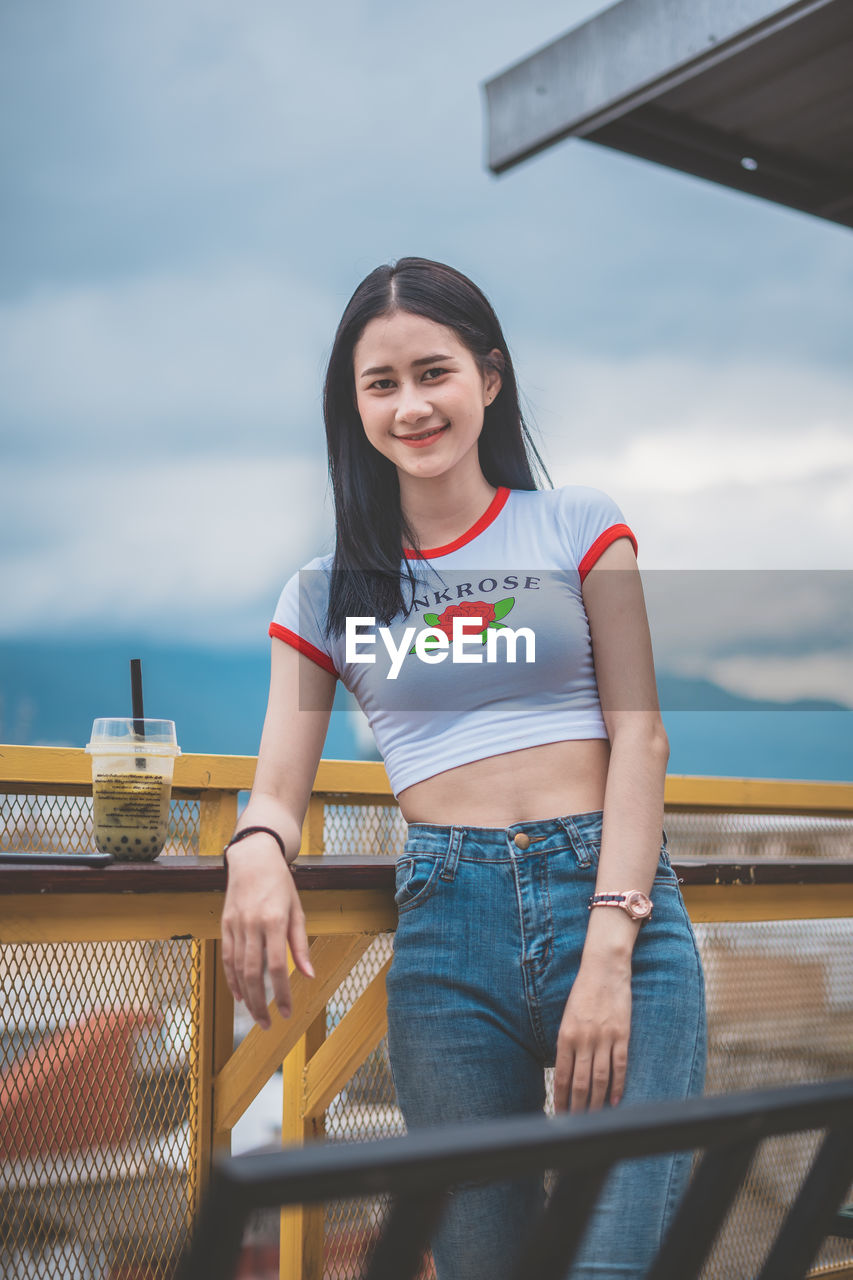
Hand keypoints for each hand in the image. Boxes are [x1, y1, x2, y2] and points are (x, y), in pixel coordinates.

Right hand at [221, 837, 314, 1028]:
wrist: (253, 858)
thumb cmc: (281, 884)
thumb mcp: (297, 910)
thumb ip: (300, 944)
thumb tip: (308, 975)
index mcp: (275, 921)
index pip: (277, 966)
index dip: (282, 993)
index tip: (288, 1012)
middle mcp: (252, 924)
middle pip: (253, 973)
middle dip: (261, 1003)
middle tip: (269, 1025)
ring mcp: (236, 925)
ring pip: (237, 969)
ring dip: (246, 997)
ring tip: (257, 1016)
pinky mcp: (225, 924)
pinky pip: (227, 958)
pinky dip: (232, 980)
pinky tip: (240, 995)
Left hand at [554, 957, 631, 1112]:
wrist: (604, 969)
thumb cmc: (583, 993)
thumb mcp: (567, 1017)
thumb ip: (567, 1044)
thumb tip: (566, 1072)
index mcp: (566, 1035)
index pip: (562, 1075)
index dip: (561, 1098)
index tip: (560, 1114)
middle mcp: (584, 1039)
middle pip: (581, 1082)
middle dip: (577, 1107)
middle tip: (576, 1125)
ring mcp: (604, 1037)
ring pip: (600, 1079)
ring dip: (596, 1102)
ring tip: (594, 1120)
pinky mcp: (622, 1034)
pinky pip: (620, 1066)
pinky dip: (617, 1086)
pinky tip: (614, 1102)